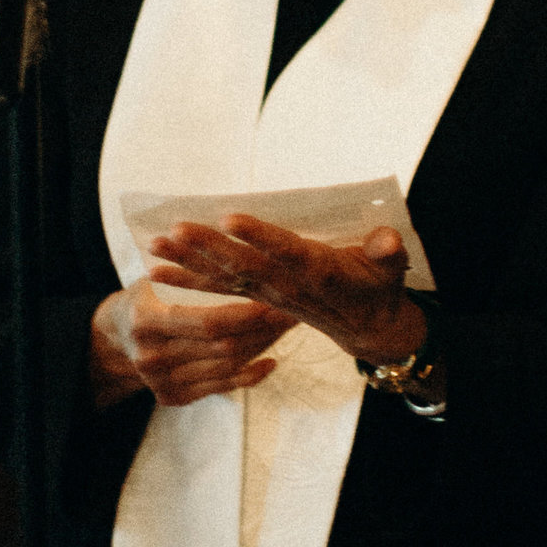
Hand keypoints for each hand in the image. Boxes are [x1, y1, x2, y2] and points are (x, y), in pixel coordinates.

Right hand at [89, 275, 289, 409]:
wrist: (112, 340)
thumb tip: (232, 243)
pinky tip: (271, 360)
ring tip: (287, 327)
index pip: (207, 321)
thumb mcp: (156, 278)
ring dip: (262, 347)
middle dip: (262, 328)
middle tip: (294, 310)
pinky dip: (248, 375)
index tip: (276, 298)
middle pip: (221, 346)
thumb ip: (186, 270)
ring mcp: (160, 382)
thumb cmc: (145, 296)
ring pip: (225, 366)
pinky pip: (219, 388)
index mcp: (145, 321)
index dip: (245, 312)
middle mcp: (150, 357)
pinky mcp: (171, 397)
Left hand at [146, 217, 424, 367]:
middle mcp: (287, 285)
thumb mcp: (391, 268)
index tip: (230, 218)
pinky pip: (218, 290)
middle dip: (208, 249)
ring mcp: (268, 294)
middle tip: (176, 230)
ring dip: (188, 264)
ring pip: (224, 278)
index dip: (259, 237)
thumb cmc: (378, 286)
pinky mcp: (258, 298)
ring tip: (155, 247)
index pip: (286, 252)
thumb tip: (386, 240)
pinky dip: (187, 281)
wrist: (367, 327)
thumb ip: (387, 252)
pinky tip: (156, 272)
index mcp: (319, 271)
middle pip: (243, 266)